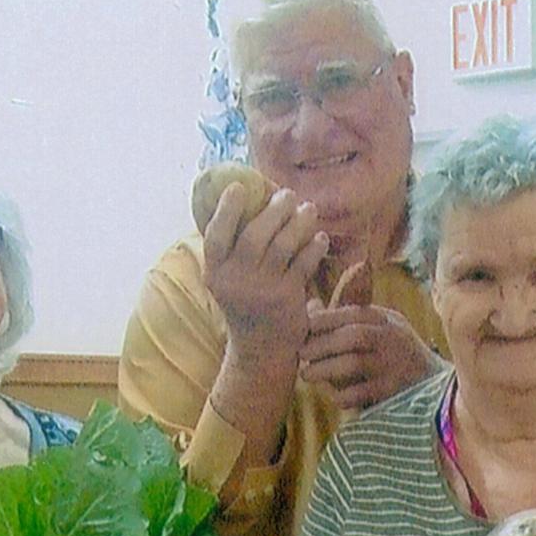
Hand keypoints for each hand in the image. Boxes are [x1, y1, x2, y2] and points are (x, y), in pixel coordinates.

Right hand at [203, 187, 329, 344]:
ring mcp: (262, 291)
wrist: (261, 349)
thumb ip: (232, 250)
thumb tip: (247, 202)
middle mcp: (235, 281)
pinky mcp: (287, 299)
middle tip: (288, 194)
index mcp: (215, 273)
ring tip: (309, 209)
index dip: (225, 209)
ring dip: (298, 222)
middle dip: (274, 210)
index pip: (215, 235)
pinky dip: (314, 247)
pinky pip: (303, 264)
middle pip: (254, 235)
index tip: (238, 186)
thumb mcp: (228, 280)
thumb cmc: (246, 303)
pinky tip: (321, 237)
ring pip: (282, 246)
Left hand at [299, 300, 440, 409]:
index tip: (302, 329)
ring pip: (355, 364)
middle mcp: (393, 338)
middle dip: (322, 345)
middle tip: (301, 354)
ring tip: (307, 375)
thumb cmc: (395, 353)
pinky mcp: (393, 391)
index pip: (351, 314)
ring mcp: (394, 365)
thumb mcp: (378, 327)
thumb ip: (346, 317)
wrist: (434, 386)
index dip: (323, 320)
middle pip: (353, 336)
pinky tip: (333, 395)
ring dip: (326, 369)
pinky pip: (362, 393)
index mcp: (385, 319)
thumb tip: (310, 305)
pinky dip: (343, 394)